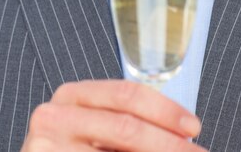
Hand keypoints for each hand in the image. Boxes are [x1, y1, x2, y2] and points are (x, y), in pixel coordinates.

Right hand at [21, 79, 205, 150]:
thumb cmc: (72, 150)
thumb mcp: (93, 128)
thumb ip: (126, 121)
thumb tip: (181, 136)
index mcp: (73, 95)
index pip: (126, 94)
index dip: (165, 110)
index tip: (193, 127)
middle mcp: (55, 117)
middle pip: (126, 127)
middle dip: (169, 143)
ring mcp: (46, 148)